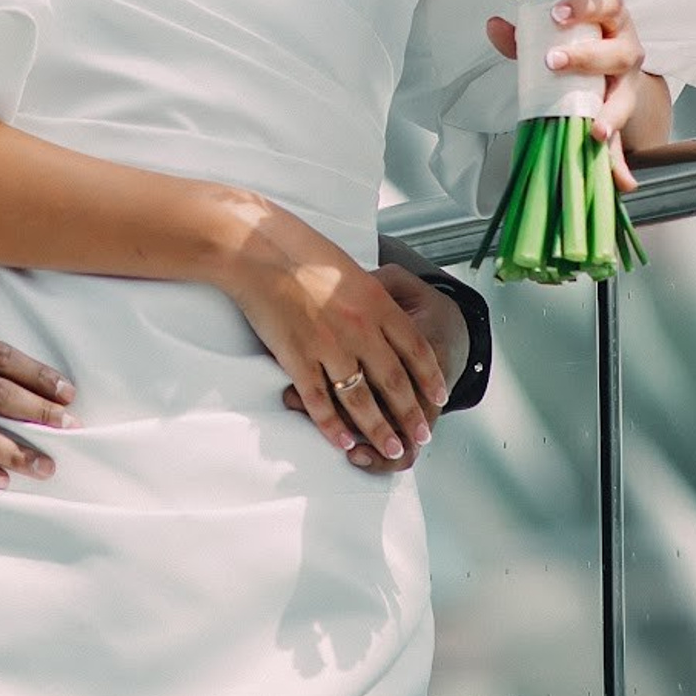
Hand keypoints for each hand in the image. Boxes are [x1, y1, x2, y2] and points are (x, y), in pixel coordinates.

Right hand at [213, 206, 448, 463]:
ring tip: (392, 448)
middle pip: (394, 381)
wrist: (256, 248)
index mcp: (376, 302)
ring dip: (379, 430)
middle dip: (411, 414)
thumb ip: (371, 296)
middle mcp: (359, 328)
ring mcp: (328, 346)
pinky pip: (320, 401)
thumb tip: (384, 317)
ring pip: (361, 400)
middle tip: (422, 434)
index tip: (439, 397)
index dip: (430, 377)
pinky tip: (344, 442)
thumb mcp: (350, 268)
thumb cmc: (298, 250)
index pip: (416, 348)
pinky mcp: (298, 358)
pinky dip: (333, 426)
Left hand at [487, 0, 665, 192]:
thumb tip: (494, 26)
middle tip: (554, 62)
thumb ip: (522, 33)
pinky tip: (620, 179)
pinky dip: (620, 162)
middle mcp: (626, 48)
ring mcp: (628, 83)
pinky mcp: (622, 114)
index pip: (606, 1)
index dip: (585, 5)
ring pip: (625, 97)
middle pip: (619, 52)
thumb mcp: (550, 34)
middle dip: (588, 58)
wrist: (604, 66)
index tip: (557, 14)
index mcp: (610, 18)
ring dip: (610, 115)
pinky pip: (624, 139)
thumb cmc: (576, 41)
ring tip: (595, 130)